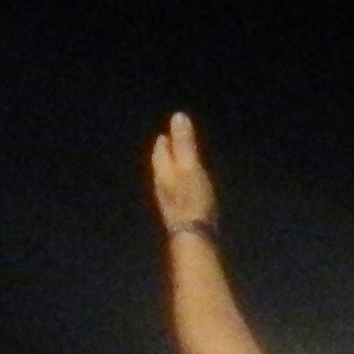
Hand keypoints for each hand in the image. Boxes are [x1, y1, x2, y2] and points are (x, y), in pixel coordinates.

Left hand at [150, 112, 221, 233]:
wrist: (193, 237)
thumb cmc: (192, 199)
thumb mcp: (190, 166)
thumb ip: (184, 143)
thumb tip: (177, 116)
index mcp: (163, 172)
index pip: (160, 152)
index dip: (164, 142)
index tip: (164, 133)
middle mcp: (162, 186)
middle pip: (161, 166)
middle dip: (165, 155)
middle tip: (168, 145)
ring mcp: (170, 202)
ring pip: (167, 181)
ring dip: (171, 170)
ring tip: (177, 164)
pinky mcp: (180, 214)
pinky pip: (177, 193)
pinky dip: (179, 185)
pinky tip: (186, 189)